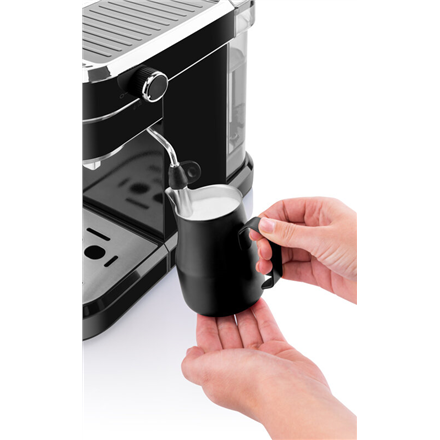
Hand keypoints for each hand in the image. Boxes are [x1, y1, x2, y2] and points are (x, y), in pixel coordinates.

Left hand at [182, 299, 355, 438]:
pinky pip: (268, 328)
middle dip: (224, 315)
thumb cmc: (250, 385)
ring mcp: (261, 360)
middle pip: (228, 334)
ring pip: (248, 329)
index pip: (208, 343)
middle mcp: (239, 367)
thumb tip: (189, 354)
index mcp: (219, 373)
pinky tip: (257, 301)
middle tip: (223, 297)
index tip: (205, 308)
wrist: (289, 392)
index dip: (206, 325)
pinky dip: (262, 314)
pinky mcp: (280, 353)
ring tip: (239, 294)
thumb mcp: (207, 371)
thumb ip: (191, 364)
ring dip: (243, 311)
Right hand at [250, 197, 356, 302]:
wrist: (385, 282)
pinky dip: (280, 271)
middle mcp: (317, 228)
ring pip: (286, 250)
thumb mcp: (322, 238)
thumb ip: (290, 233)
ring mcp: (317, 249)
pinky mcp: (318, 270)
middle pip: (282, 230)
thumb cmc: (366, 250)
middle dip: (268, 240)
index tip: (254, 231)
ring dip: (272, 257)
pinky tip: (273, 274)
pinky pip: (293, 268)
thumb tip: (265, 225)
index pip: (285, 208)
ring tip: (264, 265)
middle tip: (261, 251)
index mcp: (320, 210)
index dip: (267, 218)